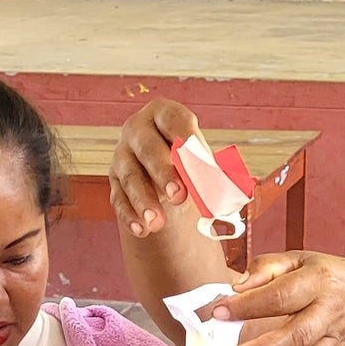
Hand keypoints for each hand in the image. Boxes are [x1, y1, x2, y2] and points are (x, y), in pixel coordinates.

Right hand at [109, 99, 201, 238]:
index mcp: (165, 116)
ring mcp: (123, 155)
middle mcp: (139, 130)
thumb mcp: (204, 164)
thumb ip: (213, 174)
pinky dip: (130, 215)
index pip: (173, 120)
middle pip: (147, 147)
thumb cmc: (190, 165)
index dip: (186, 139)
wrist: (166, 181)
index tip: (199, 160)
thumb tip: (229, 194)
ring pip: (129, 176)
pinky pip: (118, 198)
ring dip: (143, 200)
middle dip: (163, 172)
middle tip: (179, 196)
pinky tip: (142, 230)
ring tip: (158, 223)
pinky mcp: (115, 182)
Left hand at [208, 253, 344, 345]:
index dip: (249, 304)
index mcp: (315, 283)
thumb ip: (268, 268)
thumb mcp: (303, 260)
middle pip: (297, 333)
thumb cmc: (332, 280)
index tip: (220, 312)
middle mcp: (326, 314)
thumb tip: (237, 286)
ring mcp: (333, 342)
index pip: (279, 294)